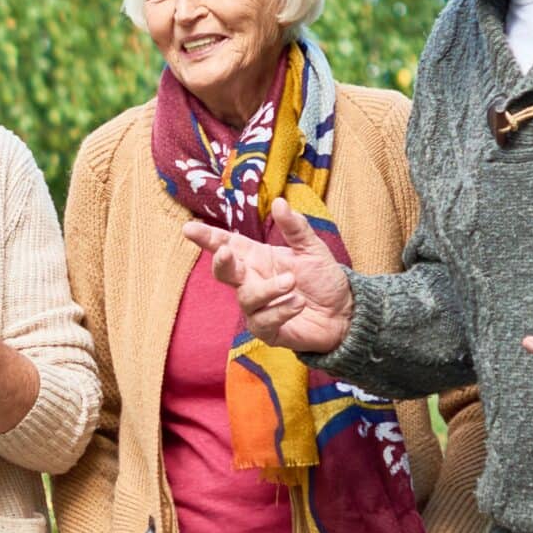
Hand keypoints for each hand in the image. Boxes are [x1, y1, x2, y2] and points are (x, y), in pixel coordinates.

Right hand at [182, 204, 352, 353]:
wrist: (343, 312)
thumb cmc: (322, 279)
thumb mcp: (312, 248)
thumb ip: (295, 227)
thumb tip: (279, 202)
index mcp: (257, 258)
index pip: (227, 245)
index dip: (207, 238)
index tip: (189, 228)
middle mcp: (251, 282)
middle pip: (224, 273)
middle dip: (221, 262)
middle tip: (226, 253)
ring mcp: (257, 308)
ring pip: (246, 298)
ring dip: (269, 289)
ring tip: (293, 282)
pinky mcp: (267, 330)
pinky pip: (262, 322)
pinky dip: (280, 311)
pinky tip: (298, 304)